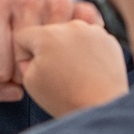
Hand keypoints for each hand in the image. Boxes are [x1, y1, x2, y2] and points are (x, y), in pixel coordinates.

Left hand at [0, 0, 75, 106]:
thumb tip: (14, 92)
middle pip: (26, 65)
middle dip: (21, 70)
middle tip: (18, 53)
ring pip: (52, 61)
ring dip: (45, 64)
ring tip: (36, 48)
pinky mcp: (82, 4)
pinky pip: (75, 49)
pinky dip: (68, 54)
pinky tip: (59, 44)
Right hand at [14, 18, 128, 116]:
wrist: (103, 108)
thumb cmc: (64, 98)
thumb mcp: (30, 82)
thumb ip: (25, 60)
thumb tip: (32, 52)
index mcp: (47, 35)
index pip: (24, 36)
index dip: (25, 56)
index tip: (37, 72)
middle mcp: (70, 26)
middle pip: (48, 33)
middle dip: (48, 50)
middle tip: (58, 74)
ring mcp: (92, 31)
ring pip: (70, 35)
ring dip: (68, 48)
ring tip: (75, 73)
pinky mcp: (109, 39)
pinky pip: (89, 40)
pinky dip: (87, 51)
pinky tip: (89, 70)